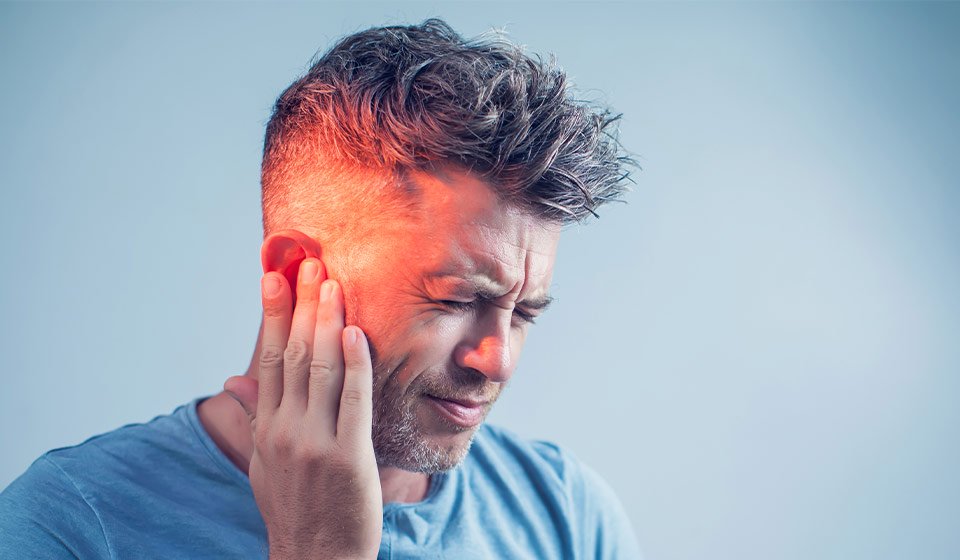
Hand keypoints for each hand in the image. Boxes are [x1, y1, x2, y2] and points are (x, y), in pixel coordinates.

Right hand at [224, 258, 381, 558]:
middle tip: (307, 263)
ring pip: (320, 369)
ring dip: (326, 321)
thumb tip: (235, 381)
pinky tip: (355, 332)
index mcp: (266, 428)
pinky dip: (355, 363)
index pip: (268, 358)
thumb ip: (257, 417)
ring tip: (331, 283)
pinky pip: (354, 399)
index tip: (275, 276)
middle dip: (300, 305)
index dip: (274, 315)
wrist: (315, 559)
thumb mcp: (264, 463)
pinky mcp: (348, 456)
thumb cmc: (295, 507)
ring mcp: (315, 443)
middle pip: (293, 354)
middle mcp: (285, 430)